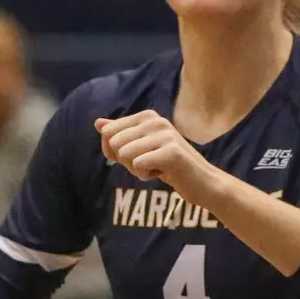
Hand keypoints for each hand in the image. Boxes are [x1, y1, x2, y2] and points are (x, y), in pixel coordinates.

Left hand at [96, 110, 221, 208]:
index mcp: (147, 116)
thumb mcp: (141, 147)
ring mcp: (165, 135)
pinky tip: (163, 173)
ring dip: (136, 170)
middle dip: (126, 162)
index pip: (108, 132)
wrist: (202, 182)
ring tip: (157, 168)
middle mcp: (156, 120)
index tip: (134, 157)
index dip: (114, 152)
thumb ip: (121, 134)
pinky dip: (145, 175)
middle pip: (115, 144)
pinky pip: (138, 164)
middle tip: (148, 164)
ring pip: (125, 155)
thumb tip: (98, 123)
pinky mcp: (172, 152)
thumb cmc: (169, 165)